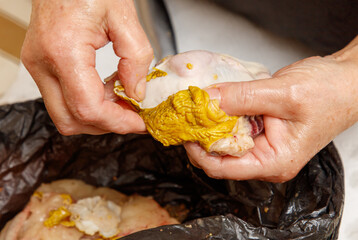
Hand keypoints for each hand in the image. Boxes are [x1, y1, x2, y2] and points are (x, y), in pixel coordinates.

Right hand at [21, 0, 152, 134]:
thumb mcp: (124, 17)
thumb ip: (135, 60)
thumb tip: (136, 93)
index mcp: (63, 51)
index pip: (88, 109)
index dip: (118, 123)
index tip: (139, 123)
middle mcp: (43, 63)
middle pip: (71, 121)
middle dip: (106, 125)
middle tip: (133, 116)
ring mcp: (38, 66)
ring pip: (65, 114)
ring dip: (97, 115)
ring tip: (122, 99)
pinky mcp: (41, 65)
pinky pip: (63, 98)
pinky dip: (88, 102)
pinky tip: (107, 89)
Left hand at [185, 37, 357, 181]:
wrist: (346, 80)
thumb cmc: (329, 93)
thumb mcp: (282, 93)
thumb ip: (241, 98)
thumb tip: (206, 101)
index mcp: (274, 162)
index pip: (222, 168)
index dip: (198, 151)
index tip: (184, 129)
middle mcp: (265, 158)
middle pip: (219, 155)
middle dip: (201, 135)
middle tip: (187, 112)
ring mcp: (262, 144)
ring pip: (224, 139)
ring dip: (210, 122)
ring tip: (198, 104)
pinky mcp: (260, 130)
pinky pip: (233, 125)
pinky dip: (222, 114)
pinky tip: (215, 100)